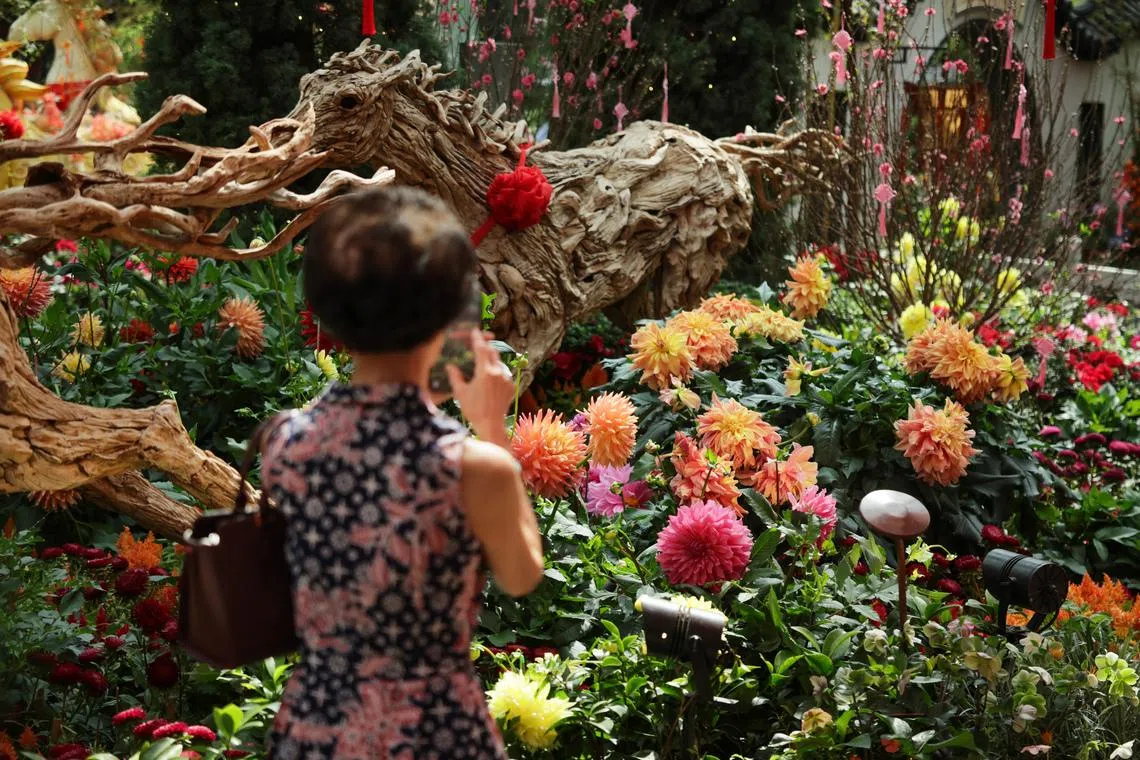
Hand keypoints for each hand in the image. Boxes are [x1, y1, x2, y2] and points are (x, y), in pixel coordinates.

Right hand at [446, 329, 514, 444]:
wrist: (491, 425)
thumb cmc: (473, 410)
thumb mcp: (460, 393)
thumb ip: (455, 376)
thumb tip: (450, 366)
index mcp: (484, 372)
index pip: (481, 349)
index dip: (476, 338)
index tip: (474, 330)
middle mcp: (498, 372)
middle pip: (492, 352)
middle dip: (485, 347)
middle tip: (477, 345)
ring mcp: (507, 379)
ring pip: (499, 363)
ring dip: (491, 361)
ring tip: (482, 366)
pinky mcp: (512, 386)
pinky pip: (504, 373)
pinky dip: (497, 372)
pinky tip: (490, 379)